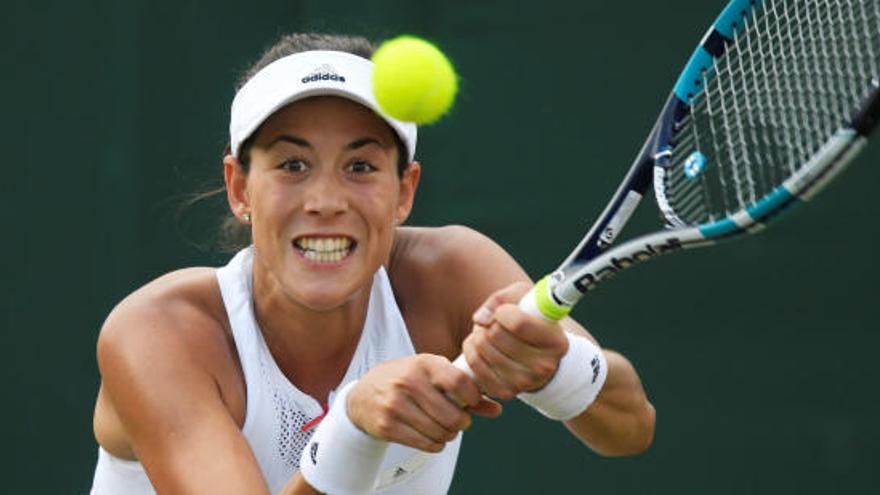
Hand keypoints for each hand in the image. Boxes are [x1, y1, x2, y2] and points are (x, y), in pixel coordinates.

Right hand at [347, 354, 501, 452]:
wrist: (364, 394)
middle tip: (459, 421)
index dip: (473, 397)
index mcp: (423, 363)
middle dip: (462, 423)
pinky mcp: (387, 425)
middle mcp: (409, 381)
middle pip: (452, 415)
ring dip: (449, 435)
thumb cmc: (404, 380)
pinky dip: (436, 444)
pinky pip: (426, 443)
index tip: (473, 402)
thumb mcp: (432, 374)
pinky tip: (432, 436)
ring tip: (444, 428)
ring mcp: (396, 404)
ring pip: (440, 432)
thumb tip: (496, 409)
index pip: (459, 381)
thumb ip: (464, 389)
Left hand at [461, 282, 569, 399]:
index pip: (518, 323)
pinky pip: (475, 367)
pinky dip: (471, 352)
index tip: (504, 311)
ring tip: (486, 332)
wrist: (538, 356)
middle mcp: (544, 366)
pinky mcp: (506, 392)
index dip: (502, 312)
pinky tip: (478, 346)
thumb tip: (480, 319)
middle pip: (496, 336)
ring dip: (477, 335)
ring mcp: (525, 382)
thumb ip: (503, 299)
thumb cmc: (531, 321)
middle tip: (493, 322)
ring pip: (482, 350)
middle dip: (489, 323)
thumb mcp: (526, 299)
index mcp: (556, 342)